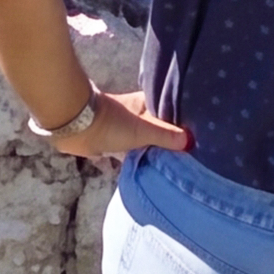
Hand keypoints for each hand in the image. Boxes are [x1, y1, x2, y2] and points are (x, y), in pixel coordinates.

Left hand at [48, 91, 188, 169]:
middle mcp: (137, 115)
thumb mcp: (143, 130)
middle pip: (157, 129)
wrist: (76, 127)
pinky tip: (147, 169)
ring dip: (152, 150)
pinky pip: (130, 151)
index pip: (170, 114)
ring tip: (171, 165)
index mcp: (146, 105)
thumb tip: (190, 141)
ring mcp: (123, 129)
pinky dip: (137, 158)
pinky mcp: (111, 142)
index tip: (197, 138)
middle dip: (168, 141)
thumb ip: (165, 136)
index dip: (182, 124)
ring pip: (143, 141)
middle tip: (188, 157)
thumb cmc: (112, 123)